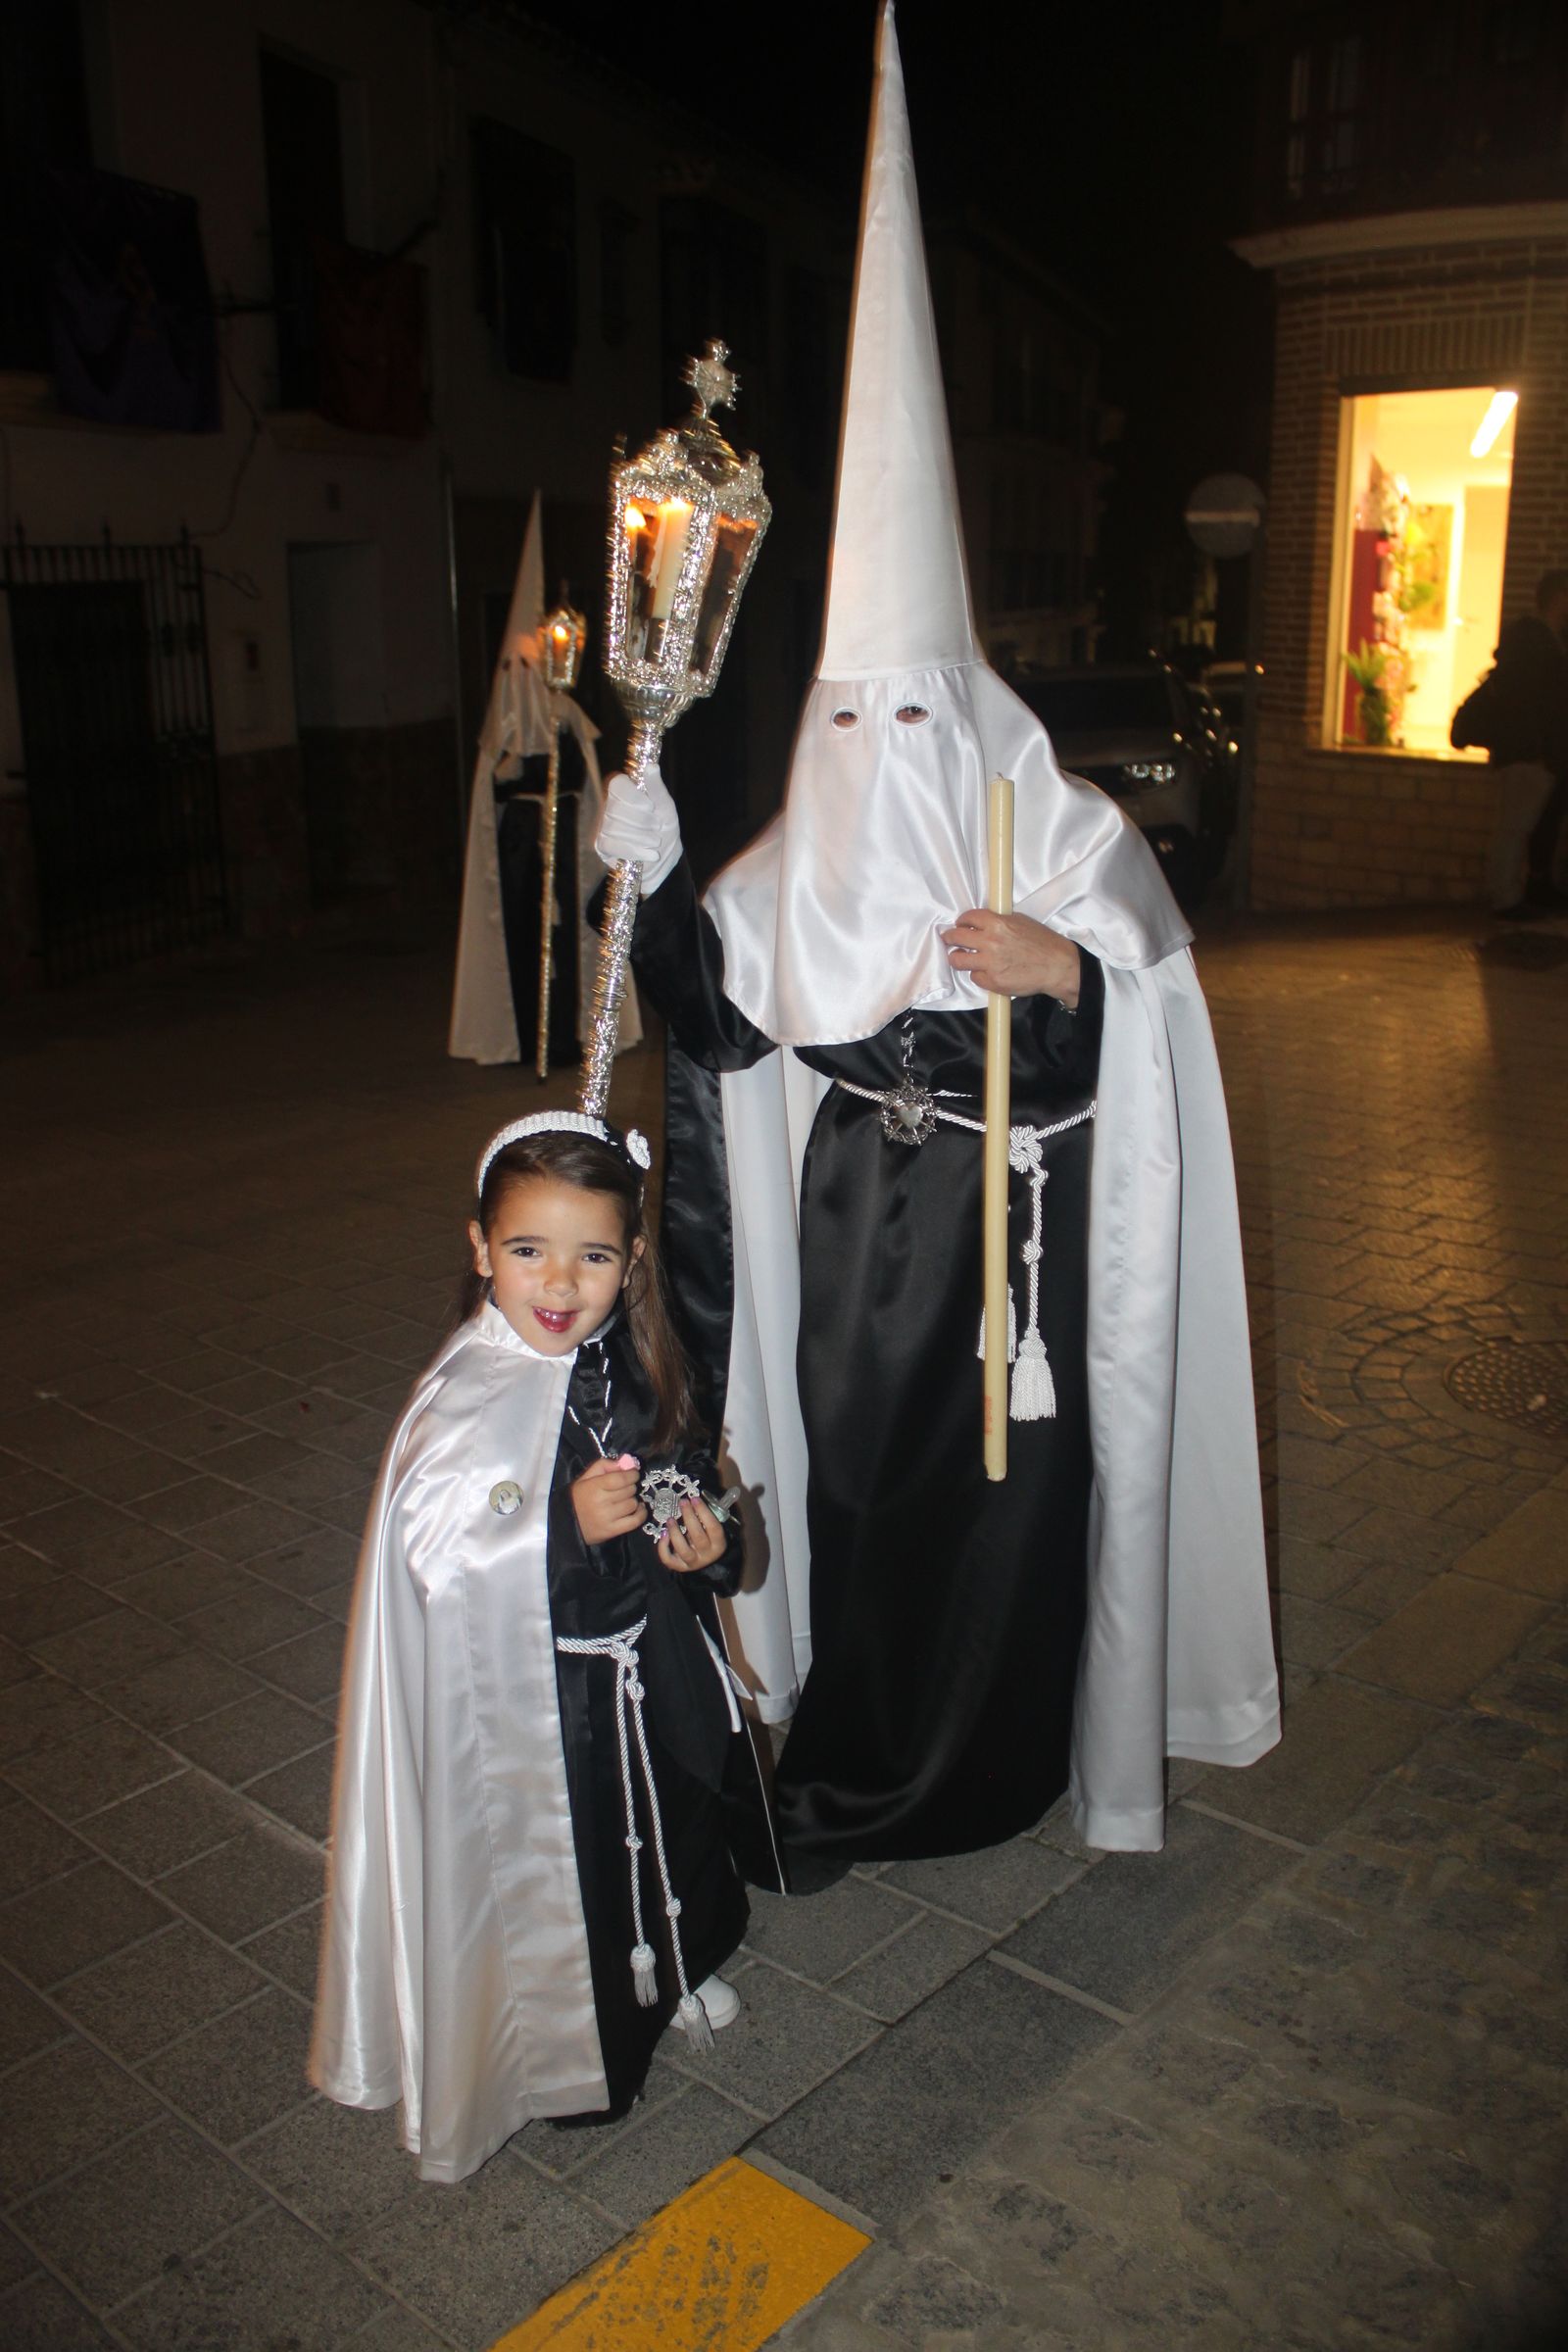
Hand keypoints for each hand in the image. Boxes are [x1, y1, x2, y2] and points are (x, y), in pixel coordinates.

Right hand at [572, 1456, 647, 1543]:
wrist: (566, 1524)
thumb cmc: (577, 1498)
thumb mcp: (586, 1477)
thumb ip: (604, 1465)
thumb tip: (626, 1463)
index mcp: (594, 1487)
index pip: (621, 1478)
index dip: (632, 1474)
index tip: (633, 1474)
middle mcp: (601, 1502)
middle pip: (629, 1490)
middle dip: (630, 1486)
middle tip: (625, 1487)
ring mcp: (607, 1518)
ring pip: (632, 1504)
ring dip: (633, 1500)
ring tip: (626, 1499)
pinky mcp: (612, 1531)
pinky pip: (635, 1521)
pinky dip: (641, 1514)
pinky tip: (638, 1509)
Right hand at [594, 764, 681, 893]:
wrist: (665, 858)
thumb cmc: (664, 828)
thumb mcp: (666, 807)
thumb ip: (657, 788)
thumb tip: (652, 766)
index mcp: (625, 791)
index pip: (616, 784)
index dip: (633, 796)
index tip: (650, 807)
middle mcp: (610, 805)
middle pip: (616, 808)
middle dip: (642, 821)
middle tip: (657, 827)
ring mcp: (603, 825)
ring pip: (613, 827)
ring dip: (640, 837)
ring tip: (655, 841)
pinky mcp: (602, 845)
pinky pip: (611, 845)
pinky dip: (633, 850)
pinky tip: (649, 854)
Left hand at [656, 1495, 725, 1573]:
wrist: (705, 1559)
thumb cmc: (707, 1537)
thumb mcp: (711, 1528)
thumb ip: (705, 1516)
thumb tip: (693, 1500)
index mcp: (718, 1544)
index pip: (713, 1527)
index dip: (704, 1511)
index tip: (694, 1499)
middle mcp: (707, 1555)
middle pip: (698, 1536)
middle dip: (689, 1517)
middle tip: (682, 1503)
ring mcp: (692, 1562)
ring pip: (683, 1550)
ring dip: (675, 1532)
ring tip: (670, 1519)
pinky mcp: (679, 1566)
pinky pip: (669, 1559)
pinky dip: (663, 1547)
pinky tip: (663, 1533)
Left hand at [940, 910, 1080, 1005]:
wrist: (1057, 966)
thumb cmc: (1043, 942)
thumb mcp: (1021, 921)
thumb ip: (1000, 921)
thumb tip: (983, 923)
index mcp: (997, 923)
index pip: (968, 918)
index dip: (961, 921)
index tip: (960, 924)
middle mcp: (989, 942)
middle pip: (956, 937)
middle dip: (949, 938)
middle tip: (948, 939)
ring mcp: (989, 963)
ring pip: (958, 960)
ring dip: (956, 958)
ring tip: (959, 957)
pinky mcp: (992, 981)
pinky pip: (975, 977)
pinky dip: (978, 974)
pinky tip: (986, 972)